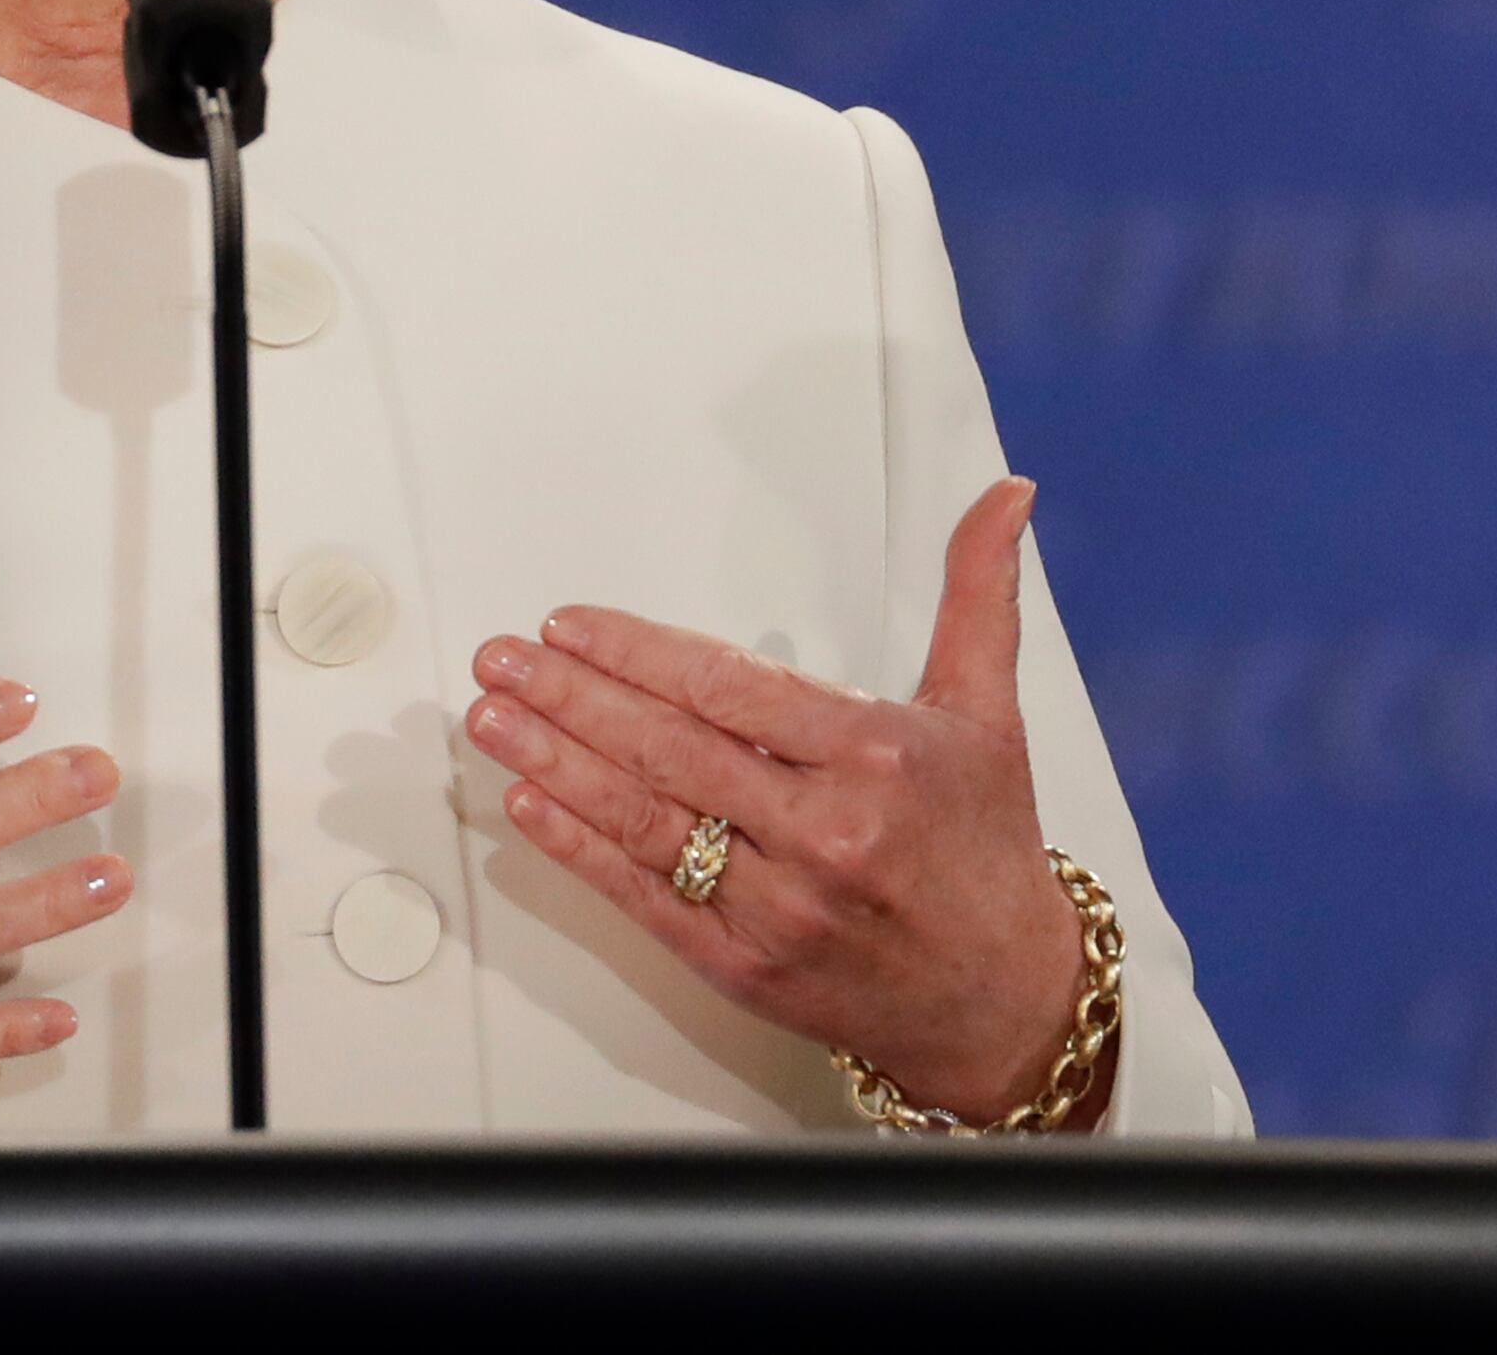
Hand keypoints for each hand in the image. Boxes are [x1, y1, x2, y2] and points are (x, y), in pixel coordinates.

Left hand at [462, 477, 1096, 1123]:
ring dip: (555, 763)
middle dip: (571, 696)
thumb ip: (977, 594)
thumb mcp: (989, 710)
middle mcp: (824, 832)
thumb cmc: (987, 850)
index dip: (637, 652)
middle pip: (671, 748)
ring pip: (645, 820)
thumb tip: (1005, 495)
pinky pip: (646, 897)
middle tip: (501, 658)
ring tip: (491, 719)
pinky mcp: (746, 967)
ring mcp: (780, 906)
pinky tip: (529, 805)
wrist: (1004, 1002)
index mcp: (874, 757)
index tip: (569, 625)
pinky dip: (580, 850)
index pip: (727, 687)